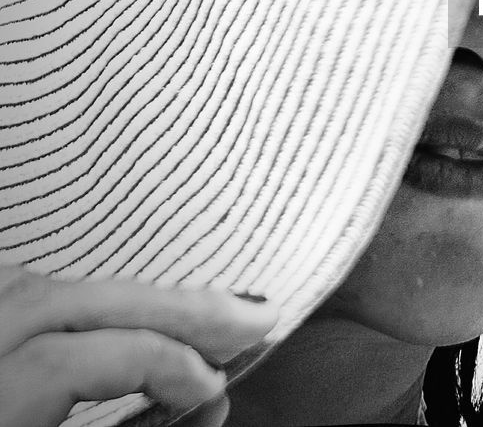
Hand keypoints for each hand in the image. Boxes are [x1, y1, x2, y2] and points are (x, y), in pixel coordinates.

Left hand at [0, 265, 276, 426]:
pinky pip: (12, 292)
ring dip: (127, 295)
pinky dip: (74, 297)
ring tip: (200, 307)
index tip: (213, 388)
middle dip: (168, 305)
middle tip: (251, 315)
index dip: (156, 364)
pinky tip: (120, 307)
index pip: (68, 359)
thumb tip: (204, 405)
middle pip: (63, 302)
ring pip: (35, 283)